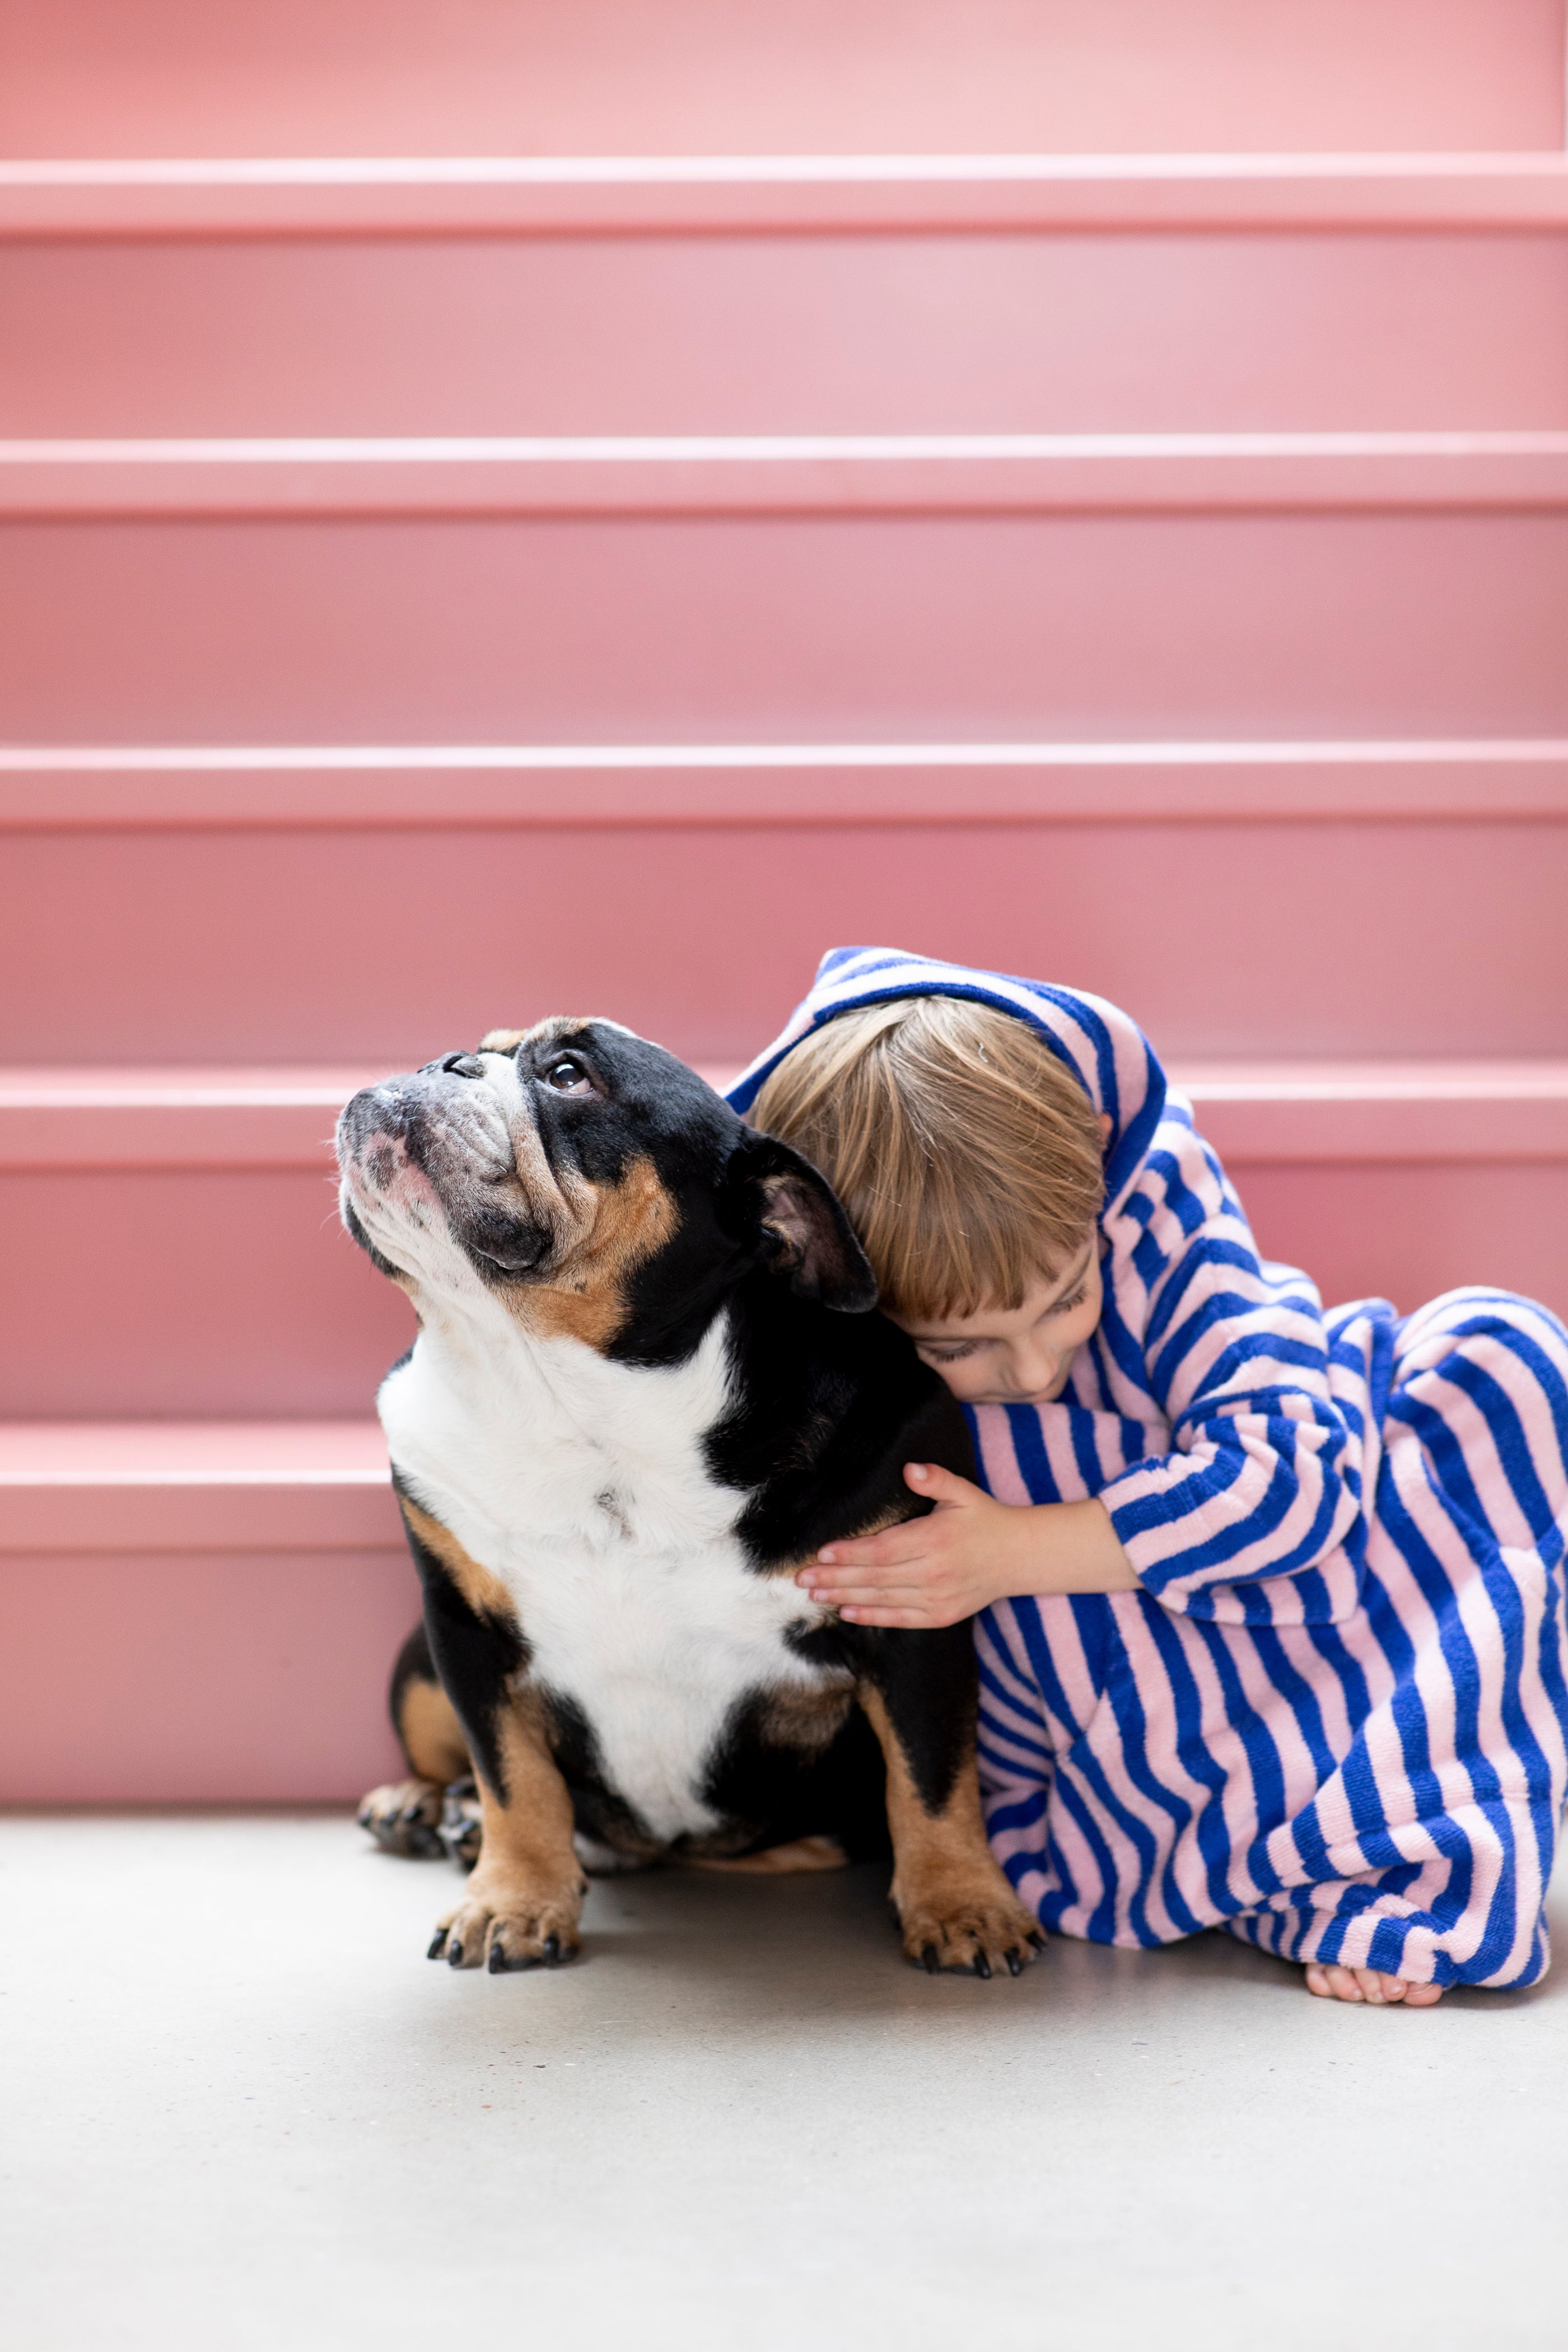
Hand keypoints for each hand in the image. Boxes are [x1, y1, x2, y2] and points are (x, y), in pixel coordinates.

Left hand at [796, 1468, 1139, 1627]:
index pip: (882, 1549)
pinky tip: (846, 1612)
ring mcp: (937, 1597)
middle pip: (874, 1577)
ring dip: (845, 1597)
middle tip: (801, 1578)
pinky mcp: (941, 1615)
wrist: (1020, 1557)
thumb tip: (910, 1469)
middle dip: (834, 1578)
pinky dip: (872, 1616)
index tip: (820, 1553)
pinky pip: (900, 1618)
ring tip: (814, 1593)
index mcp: (935, 1540)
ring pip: (882, 1599)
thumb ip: (936, 1479)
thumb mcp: (964, 1492)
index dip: (850, 1553)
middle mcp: (933, 1572)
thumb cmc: (986, 1519)